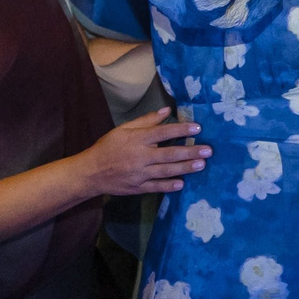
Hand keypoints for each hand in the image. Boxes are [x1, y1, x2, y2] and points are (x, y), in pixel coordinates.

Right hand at [83, 107, 208, 194]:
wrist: (90, 172)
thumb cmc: (108, 147)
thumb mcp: (123, 129)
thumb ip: (146, 121)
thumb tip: (167, 110)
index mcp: (136, 140)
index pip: (162, 133)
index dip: (181, 130)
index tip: (198, 128)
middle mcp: (140, 157)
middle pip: (169, 154)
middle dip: (190, 152)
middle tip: (208, 150)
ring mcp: (139, 174)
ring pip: (166, 171)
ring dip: (186, 168)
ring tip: (202, 165)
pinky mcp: (137, 187)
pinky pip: (156, 187)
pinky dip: (169, 186)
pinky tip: (182, 184)